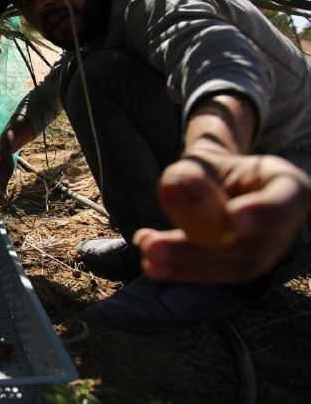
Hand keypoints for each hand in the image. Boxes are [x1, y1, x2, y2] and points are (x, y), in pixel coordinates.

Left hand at [134, 147, 310, 283]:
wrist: (220, 184)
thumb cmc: (215, 168)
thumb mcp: (203, 160)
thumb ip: (191, 172)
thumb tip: (178, 187)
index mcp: (287, 187)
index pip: (282, 203)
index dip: (261, 213)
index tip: (234, 219)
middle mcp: (286, 224)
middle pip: (249, 244)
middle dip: (198, 248)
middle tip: (153, 246)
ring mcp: (269, 250)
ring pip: (232, 266)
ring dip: (185, 264)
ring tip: (146, 252)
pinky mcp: (245, 266)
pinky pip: (217, 274)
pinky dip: (182, 270)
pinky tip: (152, 264)